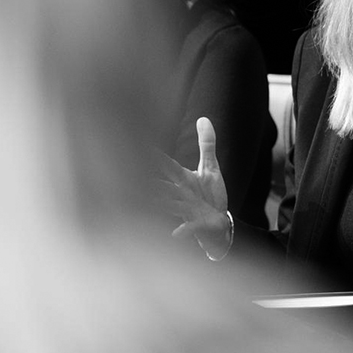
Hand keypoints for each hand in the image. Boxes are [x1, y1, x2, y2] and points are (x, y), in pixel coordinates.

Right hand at [154, 117, 230, 256]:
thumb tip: (203, 118)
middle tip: (133, 178)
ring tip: (150, 202)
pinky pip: (188, 227)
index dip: (156, 157)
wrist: (219, 224)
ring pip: (171, 205)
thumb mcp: (210, 168)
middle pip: (163, 186)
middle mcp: (181, 194)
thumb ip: (206, 144)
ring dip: (161, 203)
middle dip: (150, 182)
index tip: (141, 147)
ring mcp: (188, 210)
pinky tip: (175, 234)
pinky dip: (183, 230)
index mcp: (183, 179)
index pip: (168, 166)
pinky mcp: (198, 224)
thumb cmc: (210, 195)